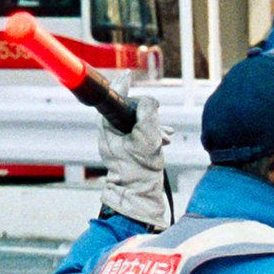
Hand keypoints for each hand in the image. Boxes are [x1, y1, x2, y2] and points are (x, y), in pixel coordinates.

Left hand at [98, 97, 169, 228]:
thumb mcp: (147, 139)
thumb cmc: (139, 172)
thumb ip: (148, 114)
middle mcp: (110, 134)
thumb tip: (150, 102)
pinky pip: (139, 135)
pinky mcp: (127, 152)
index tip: (128, 75)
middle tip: (158, 119)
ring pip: (135, 123)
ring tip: (165, 136)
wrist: (139, 199)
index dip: (122, 86)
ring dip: (153, 125)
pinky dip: (152, 135)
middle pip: (127, 110)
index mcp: (108, 128)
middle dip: (145, 112)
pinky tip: (164, 141)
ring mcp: (118, 144)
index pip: (113, 99)